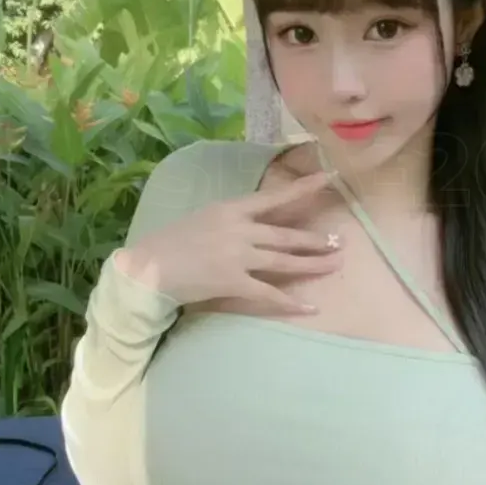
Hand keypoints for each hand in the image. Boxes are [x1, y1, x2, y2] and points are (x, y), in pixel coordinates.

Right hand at [115, 170, 341, 314]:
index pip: (275, 197)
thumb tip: (255, 224)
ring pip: (285, 261)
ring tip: (335, 263)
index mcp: (231, 209)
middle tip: (339, 241)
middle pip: (286, 235)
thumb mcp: (204, 217)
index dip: (304, 188)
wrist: (147, 268)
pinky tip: (310, 306)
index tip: (329, 178)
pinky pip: (269, 293)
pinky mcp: (234, 283)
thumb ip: (232, 220)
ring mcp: (238, 257)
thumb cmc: (171, 242)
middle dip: (315, 239)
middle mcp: (240, 230)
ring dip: (313, 263)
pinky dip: (291, 301)